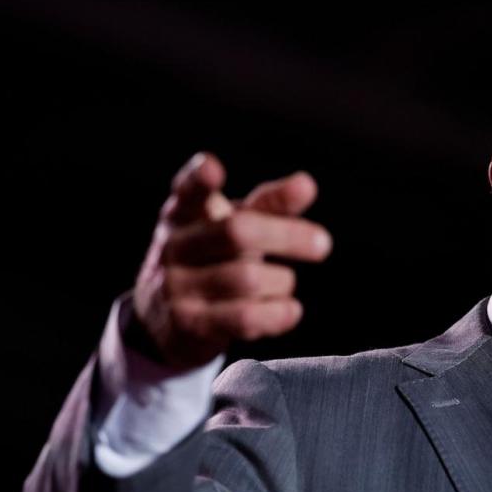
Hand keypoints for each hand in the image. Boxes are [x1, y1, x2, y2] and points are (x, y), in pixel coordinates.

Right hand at [130, 152, 332, 369]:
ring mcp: (176, 286)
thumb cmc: (213, 261)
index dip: (198, 178)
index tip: (213, 167)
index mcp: (183, 214)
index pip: (188, 191)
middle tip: (323, 244)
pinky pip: (245, 317)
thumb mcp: (234, 227)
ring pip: (249, 278)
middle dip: (287, 236)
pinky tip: (291, 310)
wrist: (168, 321)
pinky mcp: (189, 324)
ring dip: (282, 282)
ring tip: (284, 283)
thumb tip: (306, 184)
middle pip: (237, 232)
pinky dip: (278, 314)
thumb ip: (269, 206)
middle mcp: (175, 246)